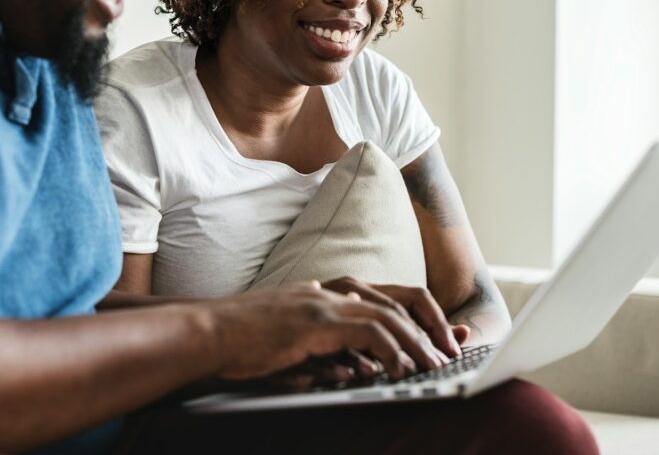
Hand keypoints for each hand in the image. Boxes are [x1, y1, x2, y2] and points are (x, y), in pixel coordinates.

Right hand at [204, 281, 447, 380]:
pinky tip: (402, 368)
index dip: (421, 316)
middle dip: (431, 326)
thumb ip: (324, 345)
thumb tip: (355, 365)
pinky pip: (368, 332)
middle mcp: (329, 290)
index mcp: (325, 291)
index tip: (443, 338)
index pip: (387, 296)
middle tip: (451, 352)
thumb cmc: (241, 339)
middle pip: (398, 300)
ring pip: (389, 316)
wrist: (207, 331)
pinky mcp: (315, 322)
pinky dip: (392, 350)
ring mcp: (322, 303)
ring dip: (418, 343)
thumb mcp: (290, 336)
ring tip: (436, 366)